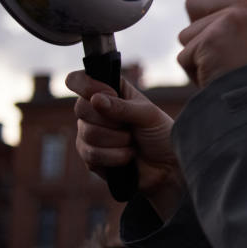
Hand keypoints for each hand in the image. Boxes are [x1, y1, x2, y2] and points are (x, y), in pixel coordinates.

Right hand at [66, 71, 182, 217]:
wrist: (168, 167)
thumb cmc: (161, 135)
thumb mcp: (148, 115)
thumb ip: (122, 107)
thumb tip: (95, 100)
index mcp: (109, 92)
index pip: (78, 80)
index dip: (86, 86)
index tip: (108, 94)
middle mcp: (95, 111)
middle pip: (81, 108)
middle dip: (112, 121)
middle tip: (130, 126)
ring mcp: (89, 134)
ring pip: (88, 133)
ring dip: (118, 140)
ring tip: (132, 142)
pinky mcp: (90, 157)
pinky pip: (91, 154)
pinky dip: (115, 156)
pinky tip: (128, 156)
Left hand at [179, 0, 246, 87]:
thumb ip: (244, 12)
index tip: (219, 3)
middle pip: (196, 1)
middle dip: (201, 28)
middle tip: (226, 51)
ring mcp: (232, 21)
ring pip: (187, 30)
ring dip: (198, 52)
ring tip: (224, 66)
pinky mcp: (212, 40)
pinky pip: (186, 52)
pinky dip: (195, 70)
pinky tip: (218, 77)